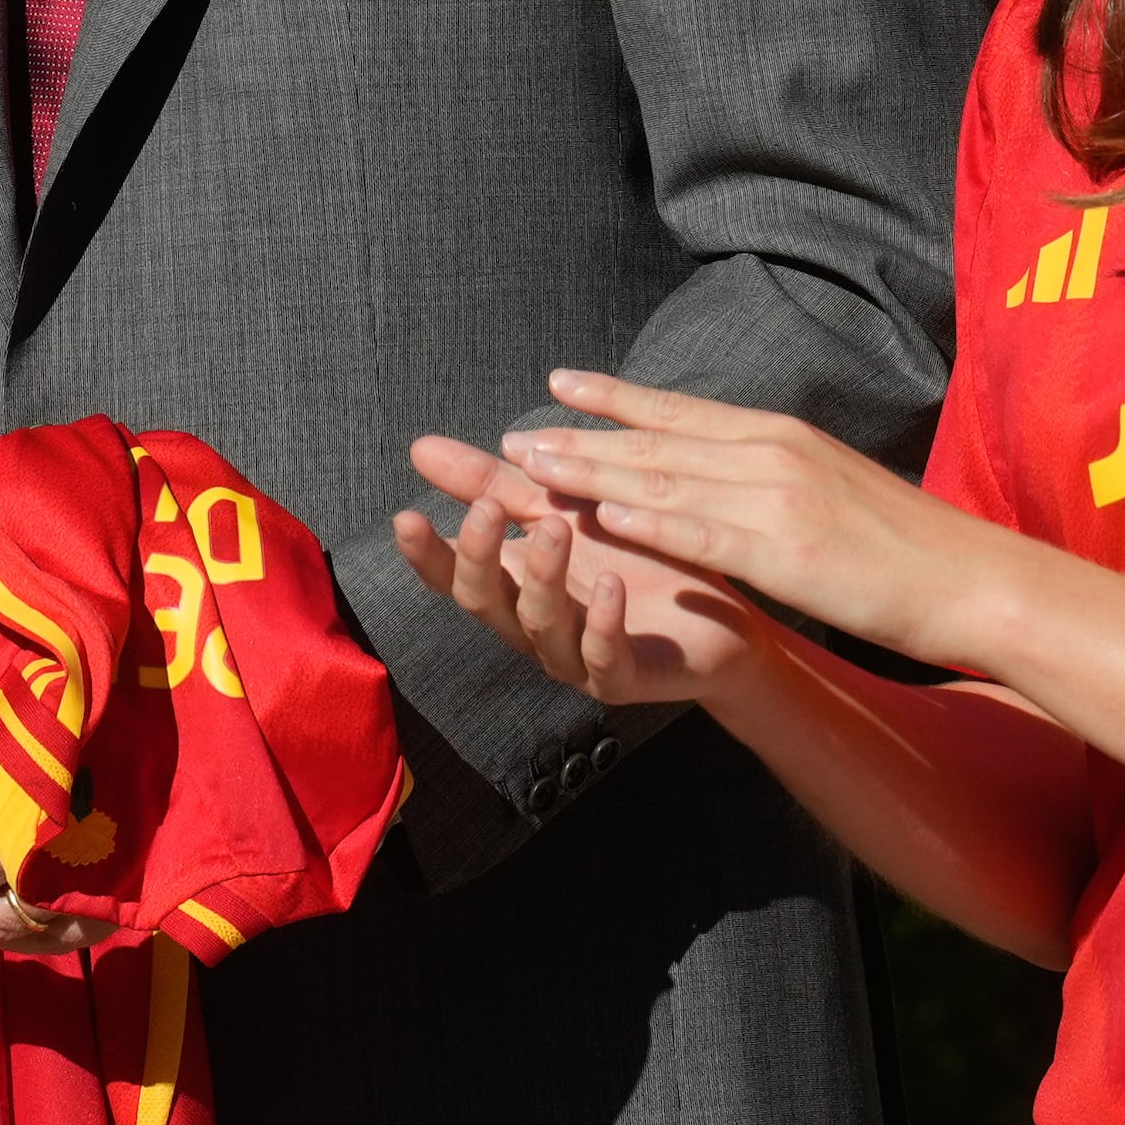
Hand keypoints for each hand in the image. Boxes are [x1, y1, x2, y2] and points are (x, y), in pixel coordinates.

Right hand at [398, 436, 773, 706]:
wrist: (719, 622)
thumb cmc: (633, 561)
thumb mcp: (562, 510)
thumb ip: (494, 485)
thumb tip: (421, 447)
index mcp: (515, 585)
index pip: (453, 575)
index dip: (426, 553)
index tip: (405, 517)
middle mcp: (534, 626)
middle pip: (486, 603)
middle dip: (479, 558)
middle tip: (487, 510)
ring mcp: (575, 657)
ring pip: (542, 626)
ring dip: (544, 576)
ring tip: (556, 529)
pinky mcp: (623, 678)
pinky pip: (604, 657)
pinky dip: (603, 622)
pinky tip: (612, 587)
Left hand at [489, 370, 1014, 670]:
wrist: (971, 577)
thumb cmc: (905, 544)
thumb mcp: (832, 486)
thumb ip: (776, 472)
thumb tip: (729, 466)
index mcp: (780, 436)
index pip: (679, 411)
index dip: (614, 398)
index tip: (557, 384)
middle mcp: (772, 454)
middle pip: (657, 442)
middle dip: (580, 437)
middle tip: (513, 435)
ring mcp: (778, 500)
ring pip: (667, 480)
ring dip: (593, 472)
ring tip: (533, 467)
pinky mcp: (788, 552)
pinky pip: (706, 534)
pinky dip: (653, 520)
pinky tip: (607, 515)